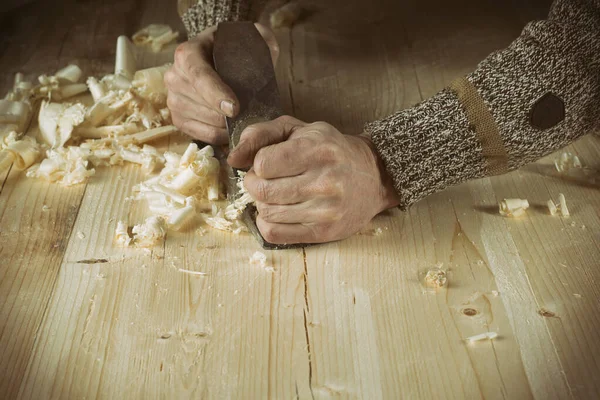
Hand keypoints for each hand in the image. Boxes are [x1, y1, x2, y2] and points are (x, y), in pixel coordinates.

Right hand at [164, 24, 278, 144]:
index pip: (199, 76)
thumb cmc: (232, 49)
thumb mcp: (248, 36)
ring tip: (245, 121)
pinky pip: (202, 135)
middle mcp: (174, 76)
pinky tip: (234, 130)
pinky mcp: (178, 119)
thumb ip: (262, 38)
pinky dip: (221, 136)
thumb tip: (271, 55)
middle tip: (252, 115)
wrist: (215, 58)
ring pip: (204, 122)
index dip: (216, 94)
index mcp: (187, 53)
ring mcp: (173, 99)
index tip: (235, 108)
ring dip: (227, 126)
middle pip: (203, 104)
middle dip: (229, 115)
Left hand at [227, 116, 399, 243]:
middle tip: (265, 181)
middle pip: (262, 191)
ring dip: (263, 204)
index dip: (257, 164)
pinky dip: (268, 223)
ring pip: (267, 213)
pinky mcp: (324, 233)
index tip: (267, 164)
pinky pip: (275, 234)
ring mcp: (326, 211)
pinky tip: (279, 212)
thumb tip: (233, 158)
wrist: (373, 176)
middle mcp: (324, 181)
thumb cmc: (330, 150)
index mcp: (317, 150)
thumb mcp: (299, 130)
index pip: (263, 164)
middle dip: (255, 185)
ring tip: (277, 194)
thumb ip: (261, 135)